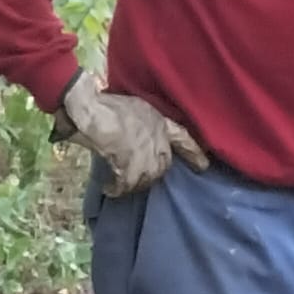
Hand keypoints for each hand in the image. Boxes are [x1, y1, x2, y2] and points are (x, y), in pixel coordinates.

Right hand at [56, 71, 208, 195]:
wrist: (90, 108)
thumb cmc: (103, 103)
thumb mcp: (131, 107)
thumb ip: (139, 124)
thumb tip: (132, 140)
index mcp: (158, 119)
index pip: (182, 137)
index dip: (193, 152)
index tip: (203, 165)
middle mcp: (157, 135)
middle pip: (164, 164)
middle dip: (152, 173)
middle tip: (136, 178)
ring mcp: (146, 150)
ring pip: (148, 177)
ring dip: (134, 183)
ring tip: (120, 186)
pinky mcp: (131, 163)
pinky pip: (127, 184)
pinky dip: (117, 189)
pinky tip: (109, 189)